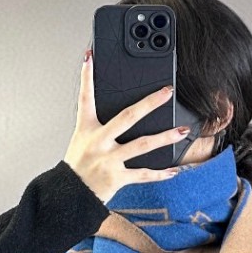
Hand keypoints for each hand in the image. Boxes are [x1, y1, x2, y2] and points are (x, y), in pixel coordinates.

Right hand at [64, 47, 190, 204]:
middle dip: (149, 103)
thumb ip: (98, 126)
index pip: (85, 98)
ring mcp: (109, 160)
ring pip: (142, 145)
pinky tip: (174, 169)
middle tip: (166, 92)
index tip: (90, 57)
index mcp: (87, 129)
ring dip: (165, 137)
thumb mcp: (81, 140)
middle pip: (127, 117)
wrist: (69, 194)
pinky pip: (144, 174)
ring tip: (181, 131)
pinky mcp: (117, 177)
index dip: (86, 77)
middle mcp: (99, 142)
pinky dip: (160, 174)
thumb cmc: (77, 166)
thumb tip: (120, 114)